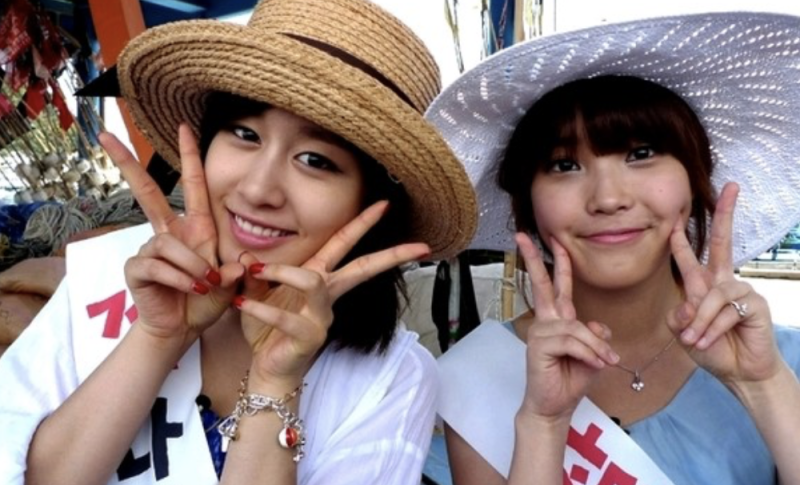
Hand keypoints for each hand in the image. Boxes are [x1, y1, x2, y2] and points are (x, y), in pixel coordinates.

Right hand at [99, 125, 242, 340]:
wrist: (183, 328)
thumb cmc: (206, 301)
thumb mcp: (232, 285)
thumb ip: (238, 273)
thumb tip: (240, 264)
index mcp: (196, 228)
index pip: (192, 185)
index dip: (189, 157)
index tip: (186, 127)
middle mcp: (170, 233)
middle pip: (145, 191)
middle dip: (127, 163)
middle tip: (107, 135)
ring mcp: (151, 249)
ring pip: (168, 244)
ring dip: (191, 266)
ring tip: (204, 285)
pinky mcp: (137, 268)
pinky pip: (157, 264)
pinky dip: (180, 278)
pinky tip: (190, 290)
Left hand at [235, 201, 429, 382]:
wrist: (266, 369)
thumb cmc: (266, 330)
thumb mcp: (255, 294)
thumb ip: (253, 274)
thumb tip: (247, 256)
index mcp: (319, 277)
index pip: (344, 244)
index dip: (363, 224)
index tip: (384, 204)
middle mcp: (327, 295)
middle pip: (362, 267)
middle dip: (388, 254)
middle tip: (416, 244)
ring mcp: (322, 317)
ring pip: (313, 283)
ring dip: (284, 272)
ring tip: (257, 271)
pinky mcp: (310, 337)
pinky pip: (286, 317)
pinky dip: (261, 308)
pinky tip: (241, 306)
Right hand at [515, 233, 618, 421]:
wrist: (555, 405)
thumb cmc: (571, 379)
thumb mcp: (593, 355)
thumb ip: (596, 336)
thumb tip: (597, 326)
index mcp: (558, 320)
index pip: (557, 286)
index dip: (558, 263)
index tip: (554, 241)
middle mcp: (546, 321)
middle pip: (541, 284)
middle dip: (534, 259)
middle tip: (521, 236)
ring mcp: (540, 332)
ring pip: (576, 327)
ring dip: (595, 347)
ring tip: (604, 362)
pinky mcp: (538, 345)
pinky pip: (572, 341)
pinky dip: (588, 353)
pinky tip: (593, 364)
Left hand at [667, 182, 779, 382]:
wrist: (739, 372)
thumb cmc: (712, 350)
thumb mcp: (684, 333)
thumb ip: (678, 317)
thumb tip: (686, 305)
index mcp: (703, 285)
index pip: (691, 257)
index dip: (681, 238)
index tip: (675, 216)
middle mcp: (722, 282)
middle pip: (724, 242)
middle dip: (726, 214)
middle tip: (732, 187)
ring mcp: (740, 290)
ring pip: (710, 296)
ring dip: (699, 322)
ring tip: (694, 341)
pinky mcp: (754, 303)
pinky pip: (725, 310)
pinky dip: (712, 327)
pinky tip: (709, 341)